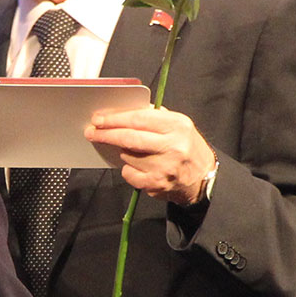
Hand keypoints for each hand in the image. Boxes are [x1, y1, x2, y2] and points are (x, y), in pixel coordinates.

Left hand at [86, 107, 216, 205]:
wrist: (203, 177)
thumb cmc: (186, 147)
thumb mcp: (178, 125)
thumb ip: (153, 117)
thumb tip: (122, 112)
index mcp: (177, 126)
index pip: (139, 119)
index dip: (115, 118)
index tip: (99, 118)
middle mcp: (172, 147)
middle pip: (129, 138)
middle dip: (107, 134)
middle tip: (92, 132)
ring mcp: (164, 168)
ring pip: (127, 156)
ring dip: (123, 152)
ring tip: (133, 151)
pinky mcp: (157, 184)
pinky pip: (129, 174)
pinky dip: (128, 169)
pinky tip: (139, 166)